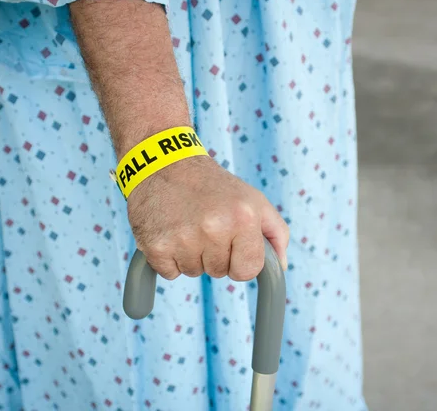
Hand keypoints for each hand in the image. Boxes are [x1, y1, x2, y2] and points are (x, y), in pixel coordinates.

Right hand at [127, 155, 288, 280]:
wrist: (164, 164)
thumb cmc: (212, 186)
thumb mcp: (253, 199)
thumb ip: (276, 232)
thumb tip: (280, 267)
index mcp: (244, 218)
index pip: (249, 270)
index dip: (240, 260)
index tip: (231, 243)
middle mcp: (214, 228)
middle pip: (219, 272)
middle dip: (214, 255)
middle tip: (205, 226)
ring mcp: (183, 238)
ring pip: (194, 273)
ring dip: (191, 255)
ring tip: (186, 225)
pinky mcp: (156, 245)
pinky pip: (170, 273)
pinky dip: (169, 258)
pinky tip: (170, 231)